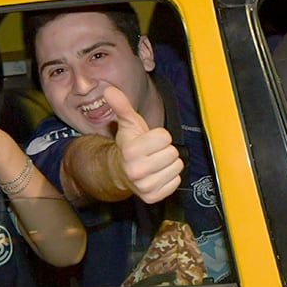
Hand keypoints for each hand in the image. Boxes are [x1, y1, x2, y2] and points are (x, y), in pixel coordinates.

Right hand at [106, 84, 182, 202]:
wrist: (121, 172)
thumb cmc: (130, 146)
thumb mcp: (128, 124)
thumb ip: (122, 106)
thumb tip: (110, 90)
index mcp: (130, 151)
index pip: (165, 137)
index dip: (159, 136)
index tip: (149, 140)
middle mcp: (136, 171)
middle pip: (172, 152)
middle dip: (164, 150)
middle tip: (152, 152)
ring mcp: (145, 186)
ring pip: (177, 167)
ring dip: (168, 163)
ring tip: (155, 162)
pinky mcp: (153, 196)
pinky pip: (176, 182)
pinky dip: (170, 177)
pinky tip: (157, 174)